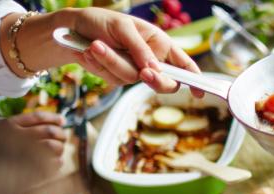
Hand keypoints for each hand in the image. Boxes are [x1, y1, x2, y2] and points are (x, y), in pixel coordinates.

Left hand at [3, 8, 201, 95]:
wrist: (72, 30)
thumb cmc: (102, 21)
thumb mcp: (123, 28)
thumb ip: (140, 50)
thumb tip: (154, 70)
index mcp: (160, 44)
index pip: (184, 65)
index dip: (195, 79)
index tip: (201, 93)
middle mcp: (151, 60)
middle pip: (164, 82)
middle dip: (154, 78)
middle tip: (144, 73)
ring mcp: (134, 71)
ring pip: (131, 79)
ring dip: (110, 62)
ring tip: (95, 46)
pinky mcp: (117, 77)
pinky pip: (113, 79)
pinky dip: (99, 65)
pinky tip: (90, 52)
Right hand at [7, 111, 65, 162]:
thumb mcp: (3, 131)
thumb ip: (26, 123)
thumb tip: (62, 120)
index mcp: (9, 125)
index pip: (38, 117)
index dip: (54, 118)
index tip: (62, 121)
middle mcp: (15, 136)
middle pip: (49, 131)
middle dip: (61, 134)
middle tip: (63, 138)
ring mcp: (22, 153)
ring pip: (52, 146)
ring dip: (60, 147)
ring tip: (59, 150)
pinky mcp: (29, 170)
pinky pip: (52, 163)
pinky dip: (59, 161)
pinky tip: (58, 161)